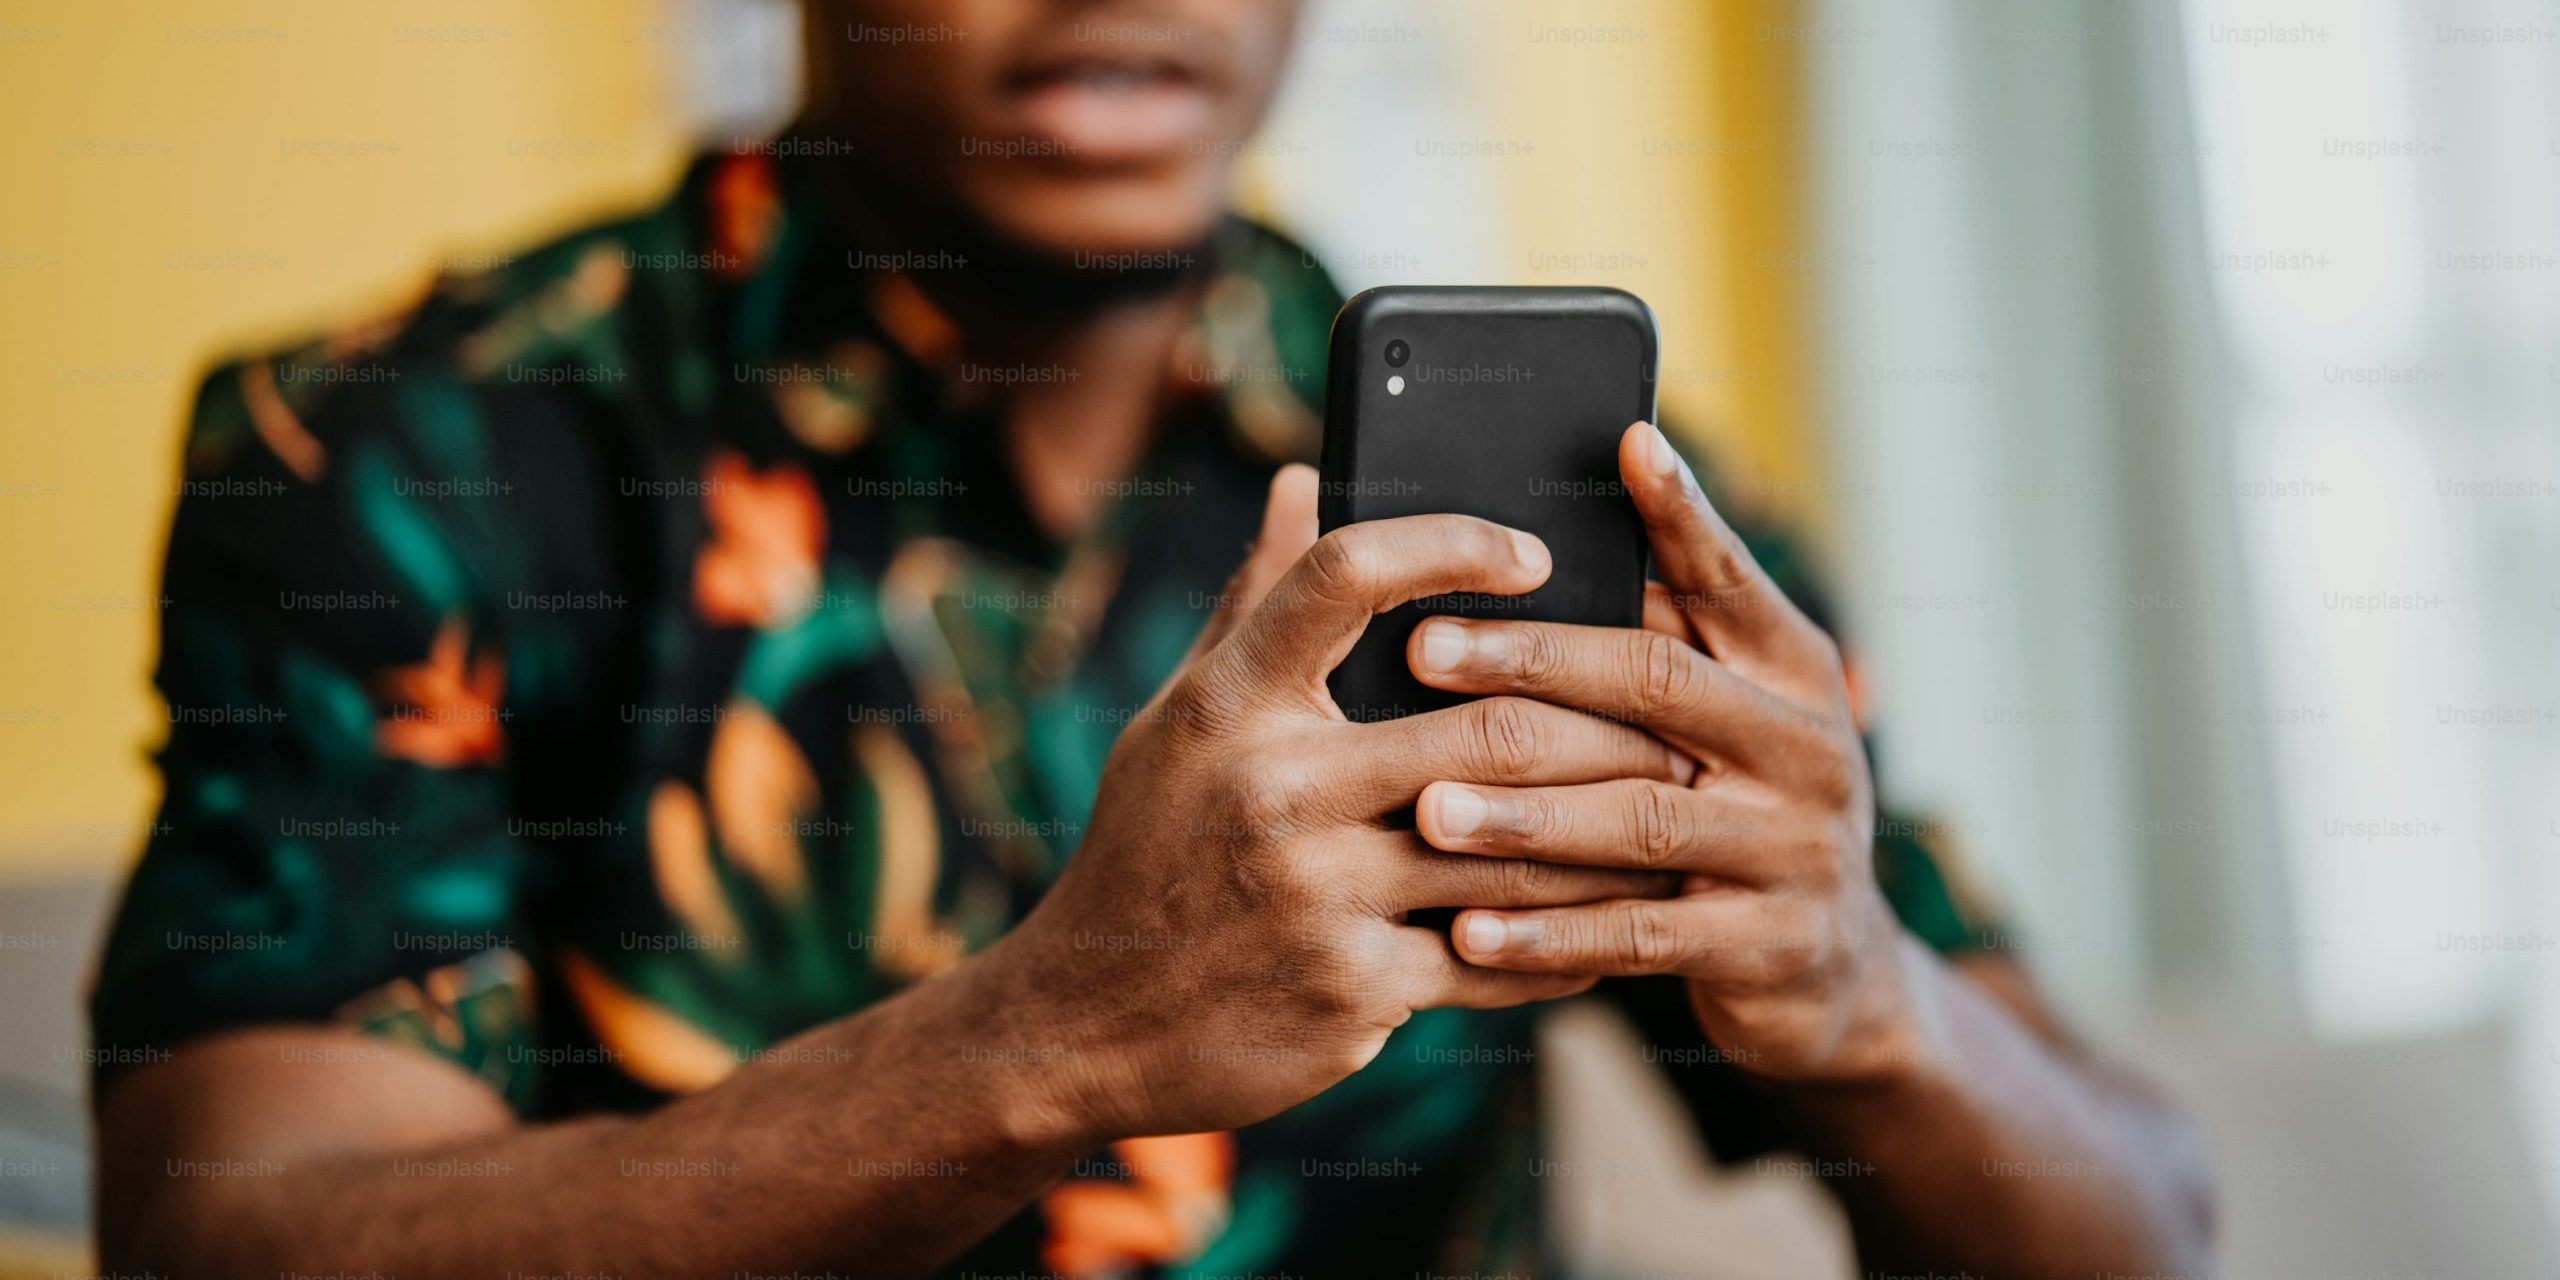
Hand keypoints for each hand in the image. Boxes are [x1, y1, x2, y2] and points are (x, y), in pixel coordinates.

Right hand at [985, 465, 1691, 1141]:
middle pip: (1488, 727)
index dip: (1453, 545)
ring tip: (1668, 811)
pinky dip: (1567, 942)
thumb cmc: (1150, 847)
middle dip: (1602, 724)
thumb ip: (1256, 603)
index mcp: (1232, 701)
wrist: (1089, 1020)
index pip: (1345, 576)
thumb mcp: (1179, 717)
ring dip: (1609, 835)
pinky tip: (1612, 923)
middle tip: (1670, 714)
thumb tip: (1303, 479)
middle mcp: (1276, 786)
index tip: (1534, 553)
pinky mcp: (1354, 988)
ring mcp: (1318, 893)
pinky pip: (1497, 955)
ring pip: (1514, 848)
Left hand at [1408, 422, 1917, 1083]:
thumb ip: (1657, 636)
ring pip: (1640, 816)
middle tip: (1421, 650)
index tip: (1626, 441)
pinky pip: (1641, 935)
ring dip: (1525, 814)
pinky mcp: (1769, 943)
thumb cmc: (1735, 808)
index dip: (1681, 512)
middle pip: (1658, 683)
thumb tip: (1536, 536)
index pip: (1728, 576)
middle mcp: (1805, 744)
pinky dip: (1549, 936)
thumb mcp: (1725, 717)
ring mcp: (1796, 846)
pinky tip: (1465, 931)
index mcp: (1789, 667)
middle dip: (1532, 664)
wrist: (1836, 970)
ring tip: (1425, 810)